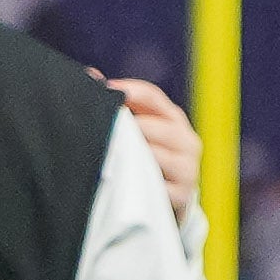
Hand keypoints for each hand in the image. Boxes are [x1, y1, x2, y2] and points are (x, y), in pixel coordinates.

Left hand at [101, 72, 201, 215]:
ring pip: (157, 156)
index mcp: (174, 120)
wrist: (170, 203)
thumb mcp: (142, 132)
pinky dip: (137, 182)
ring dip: (132, 154)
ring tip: (109, 152)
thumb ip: (121, 106)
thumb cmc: (150, 160)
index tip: (106, 90)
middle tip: (105, 128)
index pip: (154, 97)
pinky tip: (120, 180)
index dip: (131, 91)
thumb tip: (91, 76)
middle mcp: (187, 141)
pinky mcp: (181, 196)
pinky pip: (156, 186)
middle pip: (159, 127)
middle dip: (131, 126)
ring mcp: (188, 169)